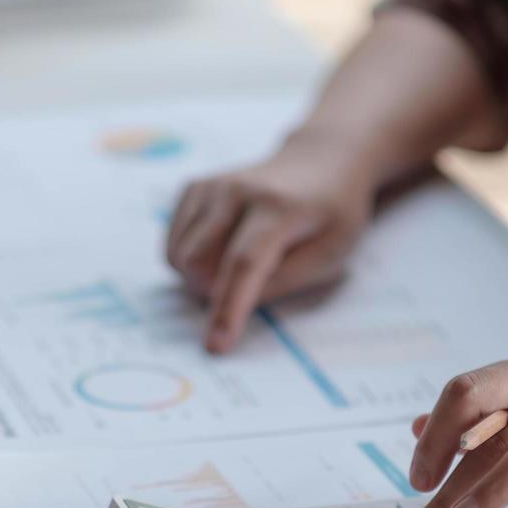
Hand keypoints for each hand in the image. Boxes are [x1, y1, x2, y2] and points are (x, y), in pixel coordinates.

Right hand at [166, 131, 379, 352]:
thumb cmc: (332, 214)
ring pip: (180, 257)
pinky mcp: (194, 188)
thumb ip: (284, 282)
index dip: (228, 308)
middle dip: (214, 294)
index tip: (216, 346)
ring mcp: (211, 186)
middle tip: (248, 291)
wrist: (320, 161)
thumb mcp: (331, 254)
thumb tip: (234, 304)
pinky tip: (221, 250)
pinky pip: (175, 244)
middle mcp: (238, 190)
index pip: (245, 263)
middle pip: (200, 263)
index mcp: (279, 207)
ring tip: (239, 268)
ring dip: (201, 279)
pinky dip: (191, 260)